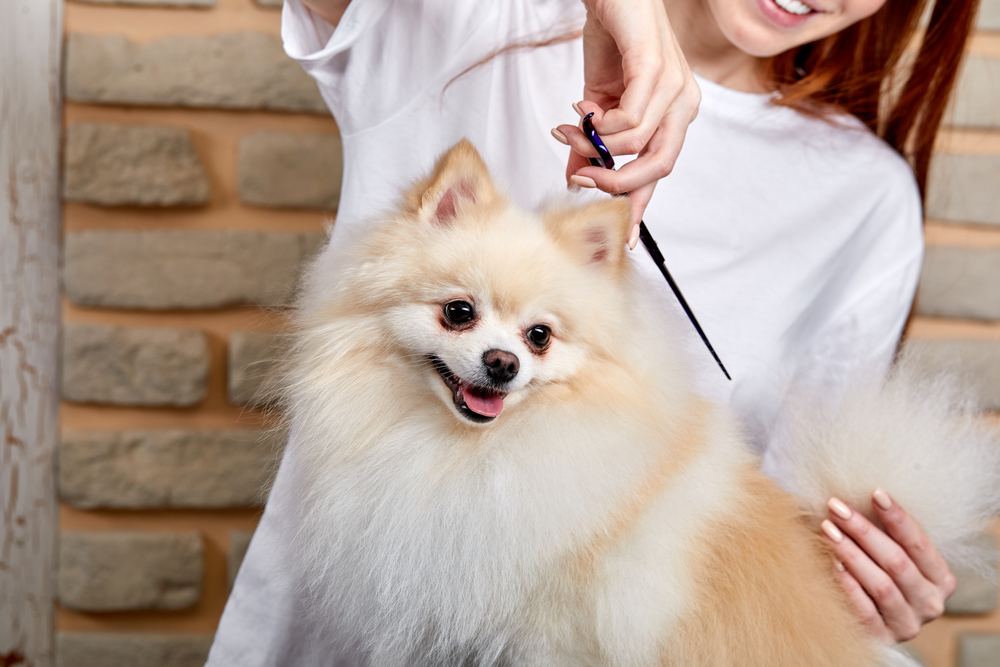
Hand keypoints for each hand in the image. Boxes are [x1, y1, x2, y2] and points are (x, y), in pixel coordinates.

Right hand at [550, 0, 700, 245]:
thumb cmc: (612, 39)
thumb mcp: (597, 103)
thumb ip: (592, 142)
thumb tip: (575, 177)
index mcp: (674, 116)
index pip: (660, 171)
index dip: (640, 206)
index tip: (625, 238)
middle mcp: (683, 105)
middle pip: (658, 169)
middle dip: (614, 184)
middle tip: (579, 177)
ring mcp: (675, 87)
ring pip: (637, 147)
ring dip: (592, 147)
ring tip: (568, 130)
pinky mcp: (657, 69)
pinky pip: (630, 120)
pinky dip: (600, 125)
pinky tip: (583, 110)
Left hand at [820, 489, 956, 643]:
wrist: (872, 621)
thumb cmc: (879, 572)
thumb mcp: (889, 552)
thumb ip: (882, 530)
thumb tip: (855, 495)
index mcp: (940, 579)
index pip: (919, 543)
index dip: (897, 517)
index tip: (875, 492)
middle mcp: (930, 603)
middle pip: (897, 562)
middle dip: (864, 530)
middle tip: (836, 506)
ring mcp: (908, 624)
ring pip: (881, 585)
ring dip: (851, 553)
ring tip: (827, 529)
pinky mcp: (883, 638)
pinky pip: (864, 610)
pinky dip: (847, 584)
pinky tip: (830, 562)